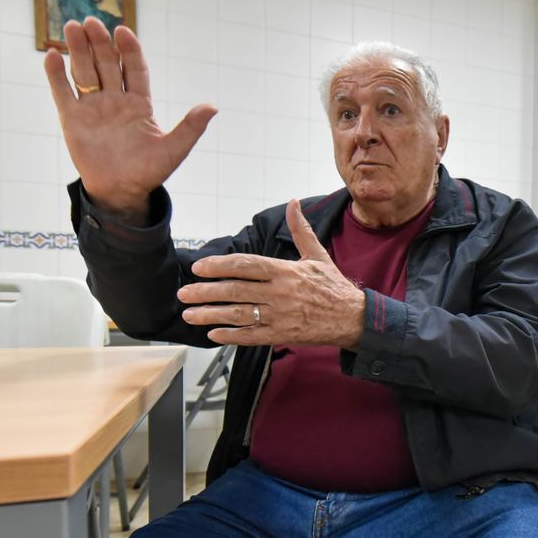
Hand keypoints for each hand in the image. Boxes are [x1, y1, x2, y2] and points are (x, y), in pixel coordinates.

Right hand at [42, 17, 216, 222]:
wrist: (120, 192)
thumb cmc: (148, 172)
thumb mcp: (174, 149)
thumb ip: (190, 127)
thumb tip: (212, 107)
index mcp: (139, 103)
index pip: (134, 69)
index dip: (129, 50)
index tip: (123, 31)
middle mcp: (115, 100)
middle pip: (107, 64)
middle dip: (100, 43)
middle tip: (92, 22)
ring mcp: (92, 108)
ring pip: (85, 72)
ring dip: (78, 50)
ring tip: (73, 27)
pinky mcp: (72, 119)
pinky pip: (63, 93)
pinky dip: (56, 75)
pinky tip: (52, 56)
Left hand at [179, 200, 366, 348]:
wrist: (353, 318)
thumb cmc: (333, 286)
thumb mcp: (317, 254)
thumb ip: (300, 229)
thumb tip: (293, 202)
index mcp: (285, 271)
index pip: (245, 266)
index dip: (219, 266)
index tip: (199, 268)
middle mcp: (280, 293)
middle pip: (236, 291)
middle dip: (205, 292)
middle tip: (183, 293)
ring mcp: (280, 315)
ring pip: (239, 314)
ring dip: (210, 315)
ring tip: (189, 314)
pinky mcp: (283, 334)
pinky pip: (252, 335)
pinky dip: (231, 335)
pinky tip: (213, 334)